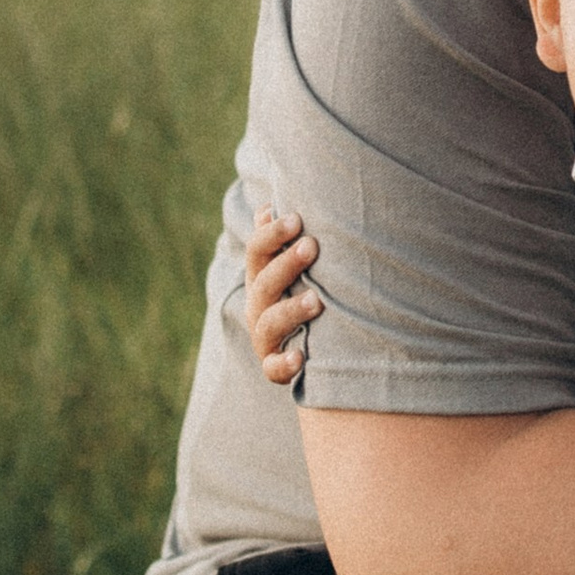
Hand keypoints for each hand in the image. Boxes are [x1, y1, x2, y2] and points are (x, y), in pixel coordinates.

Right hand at [244, 209, 319, 383]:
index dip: (271, 234)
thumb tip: (268, 205)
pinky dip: (284, 364)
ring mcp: (264, 337)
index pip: (257, 251)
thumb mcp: (289, 264)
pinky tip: (301, 357)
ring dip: (291, 310)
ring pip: (268, 323)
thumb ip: (280, 238)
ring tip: (317, 300)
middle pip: (264, 283)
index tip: (296, 218)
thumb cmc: (300, 290)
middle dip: (286, 264)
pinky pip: (274, 368)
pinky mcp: (274, 366)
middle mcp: (258, 305)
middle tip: (312, 246)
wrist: (304, 345)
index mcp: (260, 277)